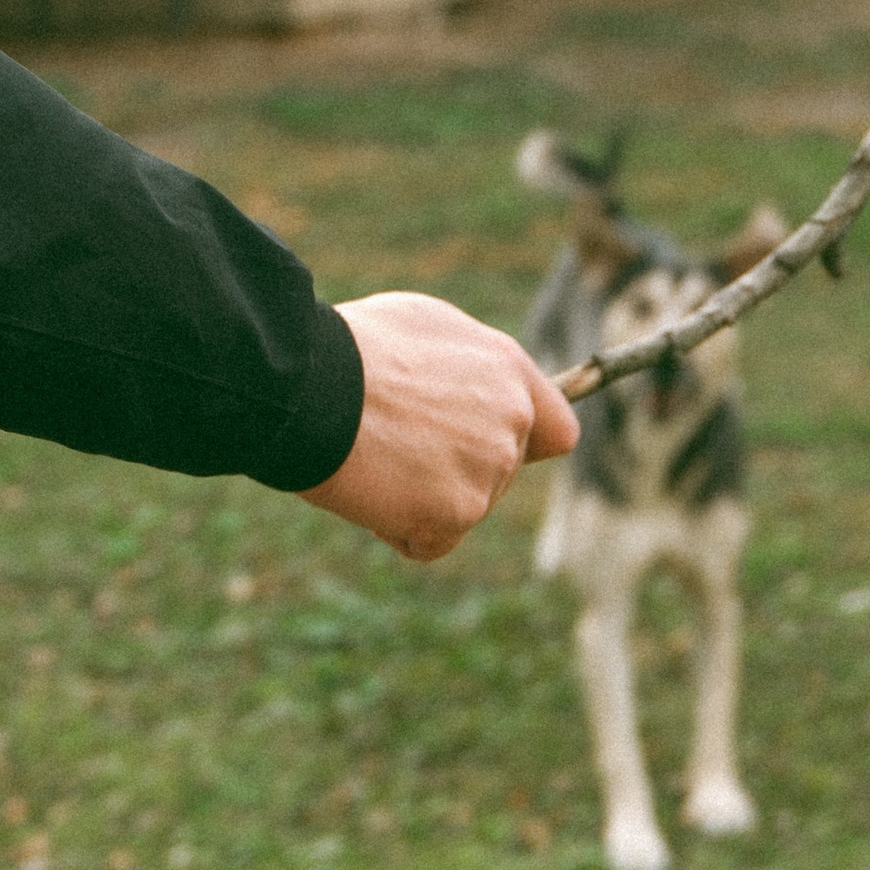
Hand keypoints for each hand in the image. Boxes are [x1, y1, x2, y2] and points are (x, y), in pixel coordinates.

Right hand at [298, 292, 577, 562]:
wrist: (312, 387)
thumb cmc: (352, 349)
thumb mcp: (424, 326)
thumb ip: (468, 366)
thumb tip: (471, 389)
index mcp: (508, 371)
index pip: (557, 430)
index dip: (526, 444)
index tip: (489, 449)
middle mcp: (512, 421)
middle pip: (500, 474)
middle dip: (454, 469)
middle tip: (393, 443)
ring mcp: (489, 471)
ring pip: (463, 507)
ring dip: (421, 498)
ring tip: (373, 458)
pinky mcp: (458, 514)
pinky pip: (430, 542)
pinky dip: (397, 530)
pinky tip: (368, 491)